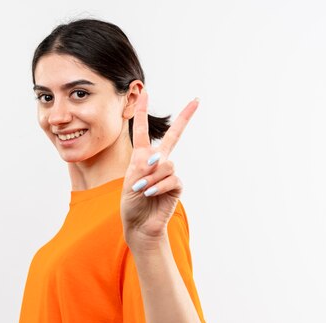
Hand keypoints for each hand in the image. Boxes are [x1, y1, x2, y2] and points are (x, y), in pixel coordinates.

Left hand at [120, 90, 198, 243]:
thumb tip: (161, 160)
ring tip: (141, 190)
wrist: (139, 225)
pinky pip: (171, 179)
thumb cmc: (131, 204)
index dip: (144, 113)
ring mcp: (169, 173)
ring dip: (151, 177)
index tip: (145, 92)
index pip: (143, 132)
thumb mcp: (129, 182)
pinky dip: (158, 186)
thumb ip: (142, 167)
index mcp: (142, 157)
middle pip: (174, 136)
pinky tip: (150, 194)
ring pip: (165, 164)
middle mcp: (158, 162)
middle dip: (185, 118)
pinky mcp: (176, 186)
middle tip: (196, 101)